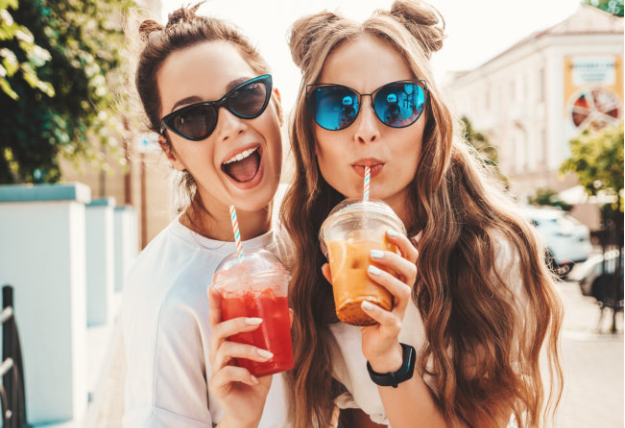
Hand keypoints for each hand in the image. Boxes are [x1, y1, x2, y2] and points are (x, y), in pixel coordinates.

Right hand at [207, 287, 272, 427]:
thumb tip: (290, 312)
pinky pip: (227, 373)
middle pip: (218, 330)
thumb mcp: (268, 354)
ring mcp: (215, 368)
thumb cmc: (256, 378)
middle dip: (237, 322)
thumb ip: (276, 335)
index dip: (214, 303)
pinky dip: (244, 373)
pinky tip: (255, 379)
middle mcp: (217, 352)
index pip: (217, 319)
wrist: (250, 410)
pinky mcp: (217, 385)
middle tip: (258, 321)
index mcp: (227, 342)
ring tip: (267, 355)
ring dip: (249, 350)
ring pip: (225, 350)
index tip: (214, 286)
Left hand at [322, 230, 417, 372]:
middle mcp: (404, 294)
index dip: (403, 243)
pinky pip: (389, 318)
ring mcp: (400, 311)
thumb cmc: (372, 314)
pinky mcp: (392, 327)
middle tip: (374, 253)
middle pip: (410, 271)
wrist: (379, 346)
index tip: (388, 231)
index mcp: (399, 281)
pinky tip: (364, 305)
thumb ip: (345, 279)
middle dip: (394, 259)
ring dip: (387, 279)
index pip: (410, 257)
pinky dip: (376, 311)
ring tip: (370, 271)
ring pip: (403, 292)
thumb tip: (325, 263)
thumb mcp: (360, 293)